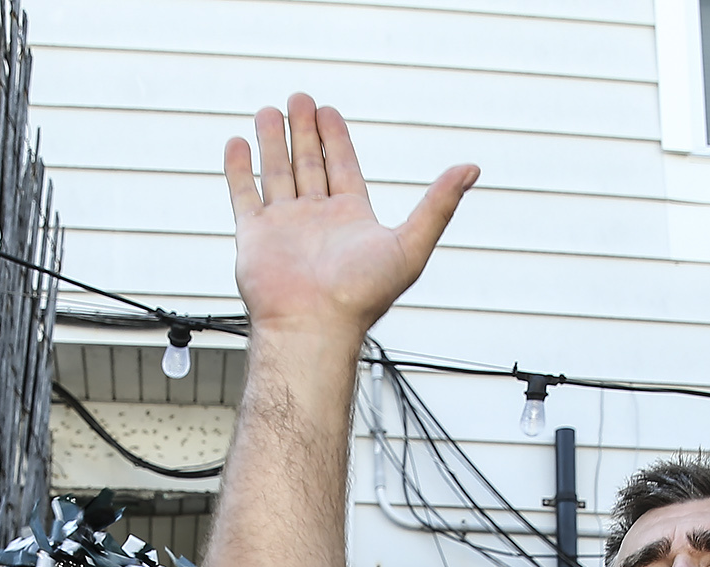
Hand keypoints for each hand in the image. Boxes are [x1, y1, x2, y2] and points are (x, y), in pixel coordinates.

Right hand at [225, 95, 477, 340]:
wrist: (315, 325)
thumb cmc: (362, 296)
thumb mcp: (412, 244)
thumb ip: (439, 205)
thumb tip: (471, 169)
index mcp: (351, 219)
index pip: (342, 167)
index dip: (335, 138)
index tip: (327, 111)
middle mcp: (316, 220)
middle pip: (309, 164)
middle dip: (304, 131)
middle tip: (299, 98)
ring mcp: (284, 227)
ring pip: (277, 173)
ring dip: (273, 142)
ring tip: (269, 111)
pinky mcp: (254, 235)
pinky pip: (244, 194)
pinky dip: (240, 169)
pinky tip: (238, 143)